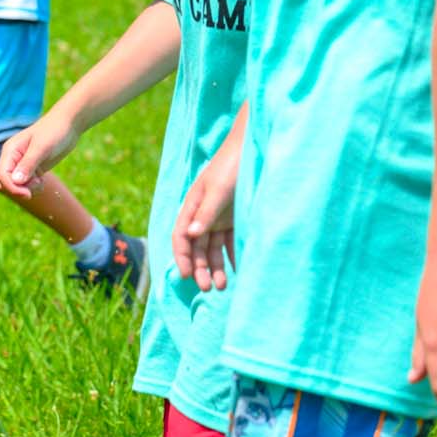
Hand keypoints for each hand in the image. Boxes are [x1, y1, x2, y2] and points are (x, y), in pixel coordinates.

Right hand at [0, 110, 78, 195]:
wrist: (68, 125)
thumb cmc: (54, 132)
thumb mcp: (41, 148)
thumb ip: (28, 164)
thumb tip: (16, 181)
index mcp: (10, 151)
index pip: (3, 175)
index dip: (12, 187)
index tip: (27, 194)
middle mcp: (13, 158)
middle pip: (6, 182)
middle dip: (18, 189)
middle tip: (37, 184)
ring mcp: (22, 164)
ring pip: (16, 185)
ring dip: (27, 189)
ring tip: (41, 182)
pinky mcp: (32, 169)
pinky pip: (26, 184)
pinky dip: (33, 187)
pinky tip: (42, 181)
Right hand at [171, 145, 237, 291]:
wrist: (255, 148)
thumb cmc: (233, 165)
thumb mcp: (219, 189)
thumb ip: (206, 213)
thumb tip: (190, 235)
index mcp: (193, 205)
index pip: (181, 236)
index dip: (182, 256)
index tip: (187, 275)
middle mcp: (203, 213)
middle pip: (197, 246)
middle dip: (200, 268)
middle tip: (207, 289)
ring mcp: (220, 216)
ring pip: (213, 248)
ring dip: (216, 267)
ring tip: (222, 287)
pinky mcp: (236, 217)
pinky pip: (232, 242)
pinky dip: (233, 257)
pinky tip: (237, 272)